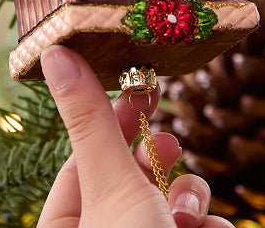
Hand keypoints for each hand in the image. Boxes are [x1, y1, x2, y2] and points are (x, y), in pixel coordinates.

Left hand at [39, 45, 233, 227]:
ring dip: (192, 198)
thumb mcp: (111, 187)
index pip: (78, 163)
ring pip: (172, 200)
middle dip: (158, 159)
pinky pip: (202, 225)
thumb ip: (93, 122)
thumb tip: (55, 54)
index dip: (111, 121)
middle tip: (170, 142)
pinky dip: (210, 225)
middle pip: (130, 177)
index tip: (140, 86)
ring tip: (188, 216)